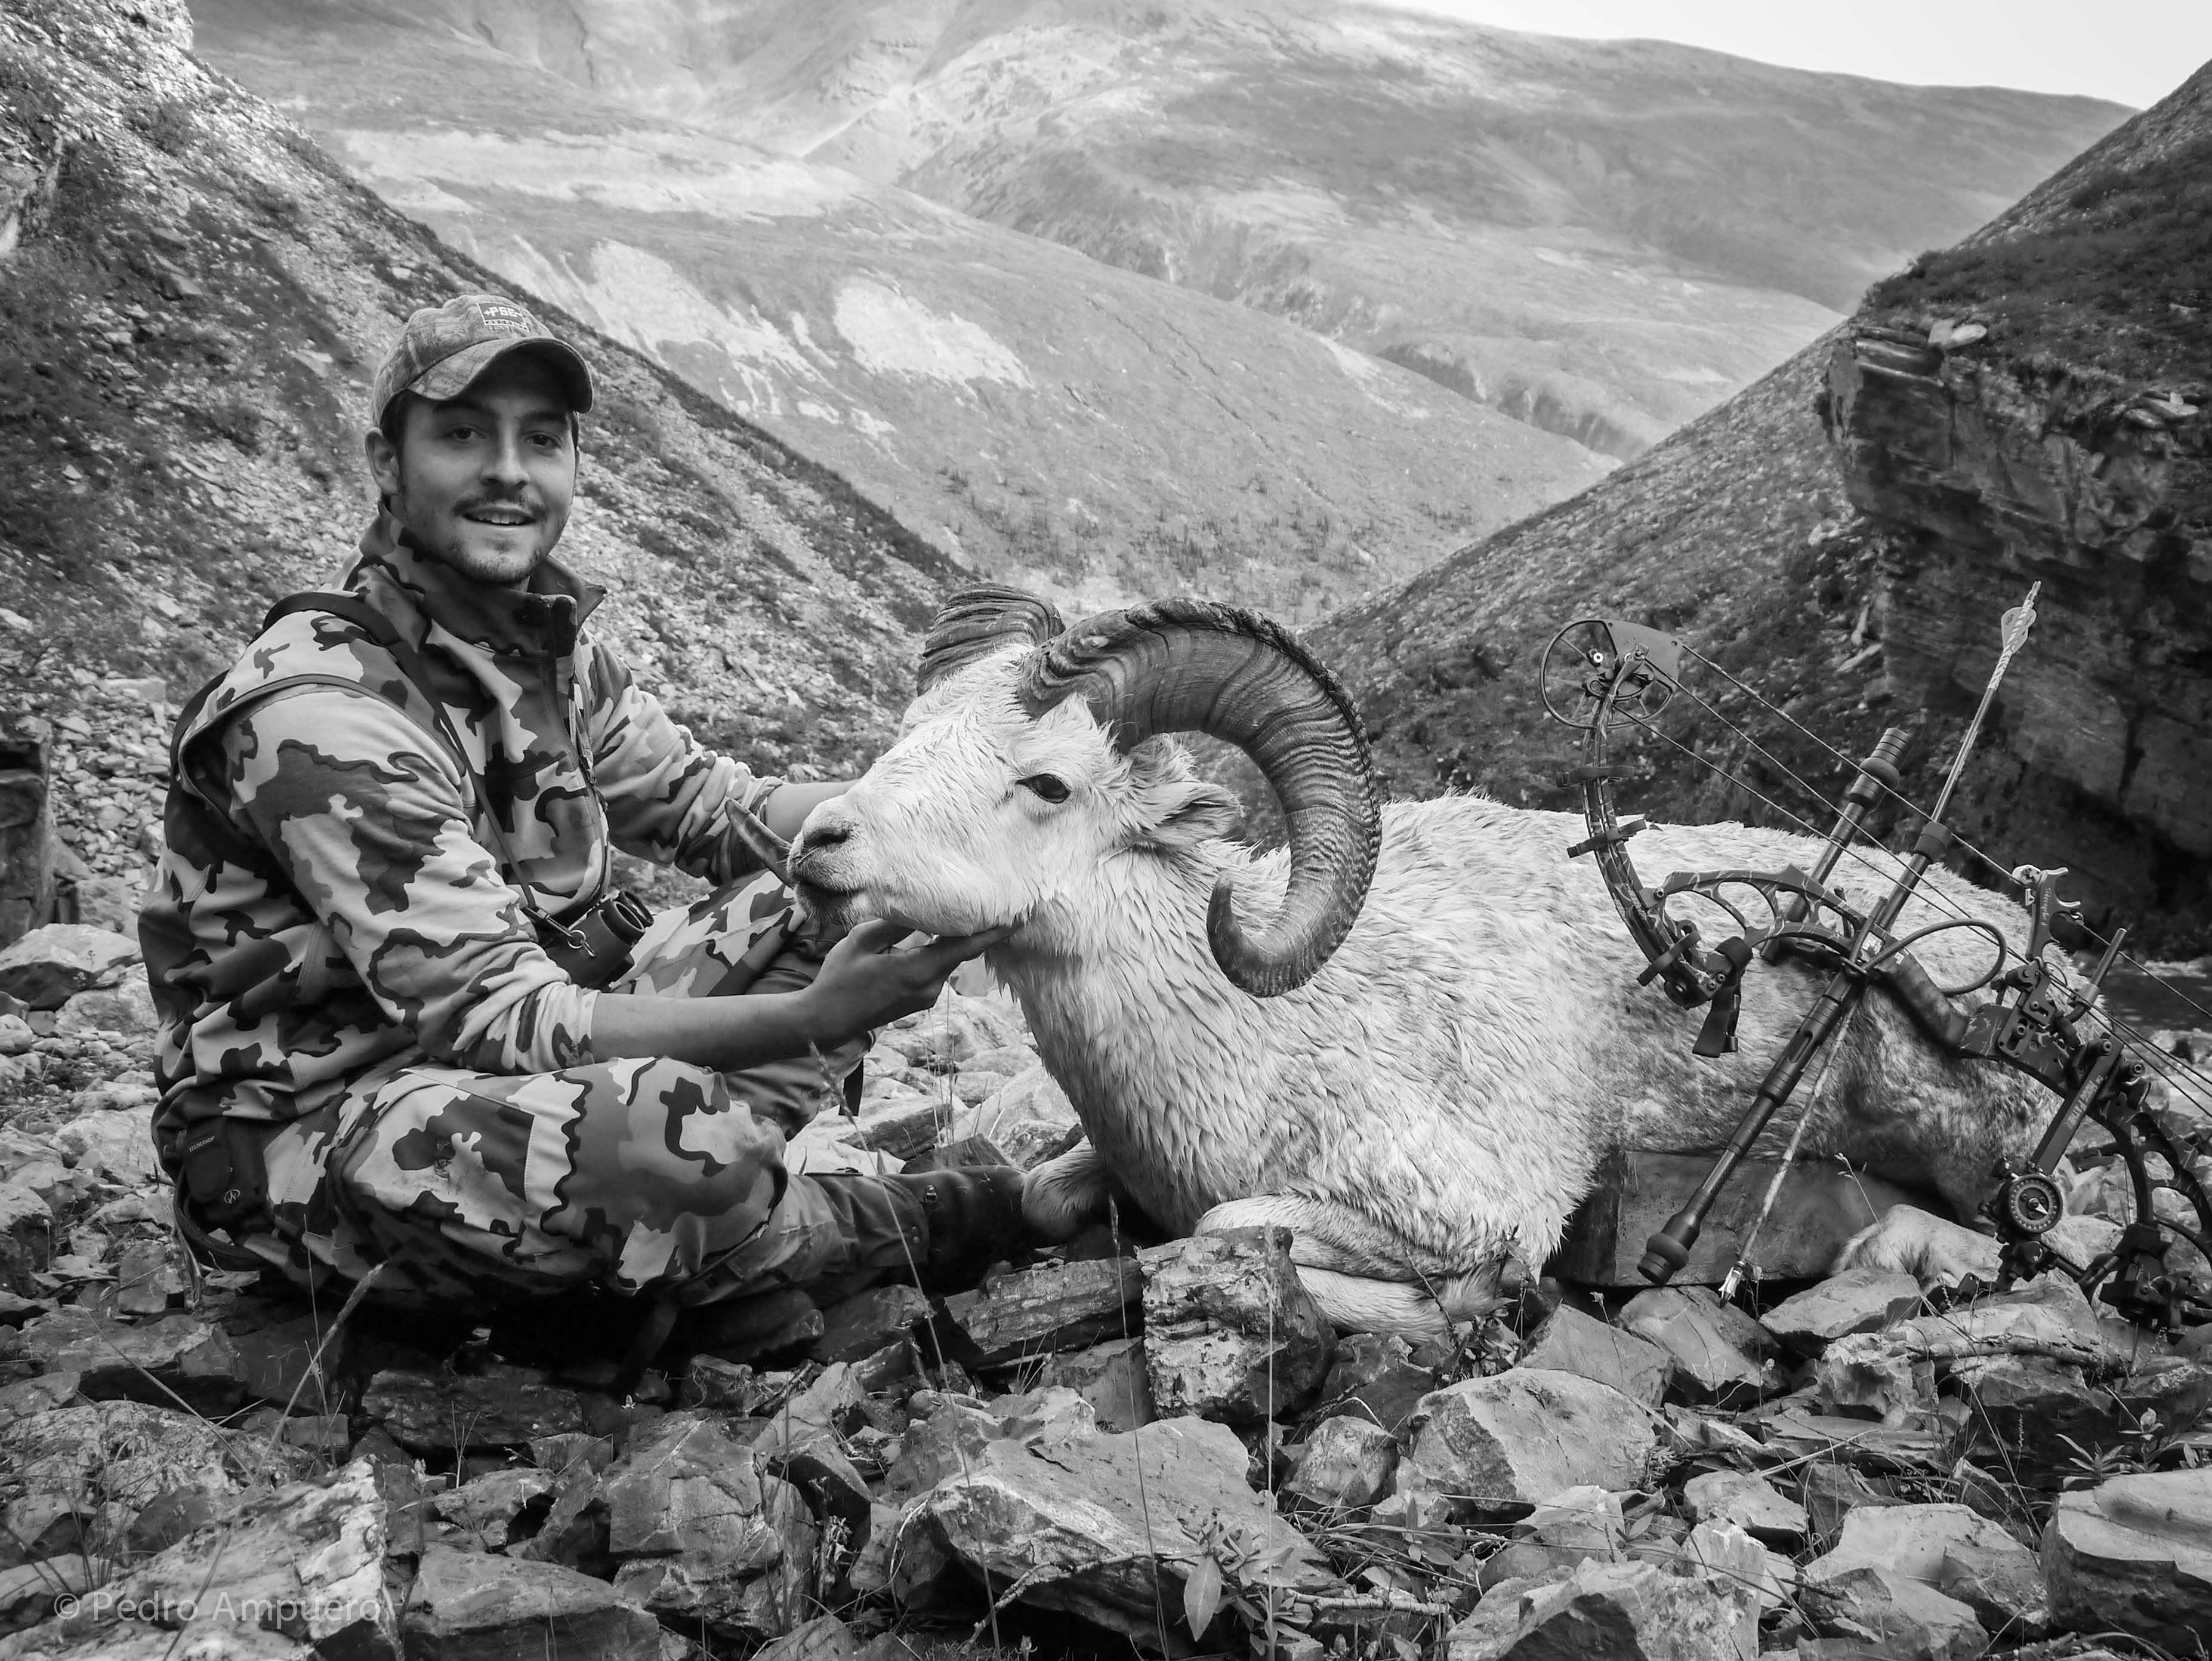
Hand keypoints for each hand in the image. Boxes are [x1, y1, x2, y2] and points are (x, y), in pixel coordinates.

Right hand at [805, 918, 1015, 1041]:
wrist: (826, 1021)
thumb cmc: (839, 979)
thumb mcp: (862, 942)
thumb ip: (894, 924)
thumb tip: (920, 908)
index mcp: (918, 972)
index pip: (965, 949)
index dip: (992, 932)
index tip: (1017, 918)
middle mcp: (929, 988)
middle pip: (958, 952)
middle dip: (972, 930)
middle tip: (989, 903)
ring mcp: (925, 997)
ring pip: (945, 961)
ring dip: (950, 941)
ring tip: (957, 913)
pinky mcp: (918, 1001)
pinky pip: (934, 970)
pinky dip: (936, 953)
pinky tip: (930, 935)